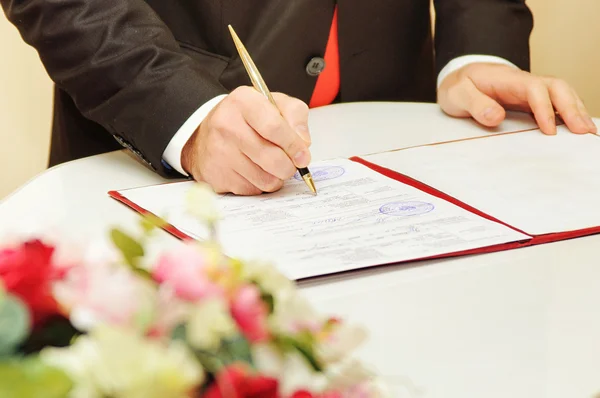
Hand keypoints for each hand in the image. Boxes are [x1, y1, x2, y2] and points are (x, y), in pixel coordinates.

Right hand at [181, 86, 310, 194]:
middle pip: (272, 158)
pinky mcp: (215, 175)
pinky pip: (252, 190)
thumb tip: (303, 143)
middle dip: (289, 166)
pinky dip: (259, 185)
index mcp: (243, 102)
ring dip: (276, 177)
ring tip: (270, 165)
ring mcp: (218, 152)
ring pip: (265, 179)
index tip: (303, 156)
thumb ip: (295, 116)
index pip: (274, 127)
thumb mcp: (274, 104)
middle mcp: (226, 125)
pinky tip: (253, 171)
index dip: (294, 145)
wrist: (208, 133)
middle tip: (290, 164)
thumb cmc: (246, 118)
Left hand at [438, 63, 596, 134]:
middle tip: (582, 132)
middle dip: (572, 108)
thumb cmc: (458, 86)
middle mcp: (523, 82)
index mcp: (507, 80)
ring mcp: (529, 91)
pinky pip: (554, 103)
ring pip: (561, 94)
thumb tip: (497, 117)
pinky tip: (577, 128)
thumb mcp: (457, 94)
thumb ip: (475, 104)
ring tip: (587, 132)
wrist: (458, 79)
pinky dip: (569, 113)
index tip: (549, 131)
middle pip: (556, 88)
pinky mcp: (530, 101)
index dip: (544, 109)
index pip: (534, 89)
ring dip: (576, 110)